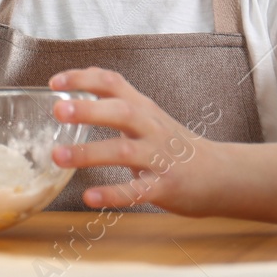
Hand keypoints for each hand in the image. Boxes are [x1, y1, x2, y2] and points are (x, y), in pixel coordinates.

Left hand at [48, 67, 227, 214]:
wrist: (222, 175)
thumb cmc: (174, 144)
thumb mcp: (148, 115)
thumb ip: (117, 100)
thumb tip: (80, 81)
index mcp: (142, 108)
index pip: (112, 82)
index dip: (83, 78)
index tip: (54, 83)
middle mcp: (151, 128)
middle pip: (121, 111)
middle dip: (88, 110)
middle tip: (57, 111)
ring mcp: (159, 158)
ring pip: (124, 152)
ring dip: (89, 153)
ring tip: (58, 156)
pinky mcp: (165, 187)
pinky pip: (137, 191)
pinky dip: (113, 194)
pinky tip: (89, 198)